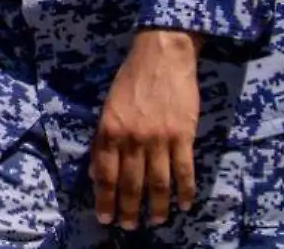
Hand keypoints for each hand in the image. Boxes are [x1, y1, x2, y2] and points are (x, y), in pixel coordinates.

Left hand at [91, 29, 199, 229]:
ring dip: (156, 206)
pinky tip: (184, 205)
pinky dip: (185, 191)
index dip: (105, 199)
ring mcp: (159, 138)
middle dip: (128, 209)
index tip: (105, 217)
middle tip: (130, 227)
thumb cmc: (131, 80)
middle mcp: (132, 138)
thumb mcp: (107, 107)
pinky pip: (184, 170)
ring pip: (157, 182)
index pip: (105, 174)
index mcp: (109, 130)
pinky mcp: (183, 135)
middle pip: (130, 183)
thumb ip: (103, 140)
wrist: (162, 56)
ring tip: (156, 221)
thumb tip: (98, 173)